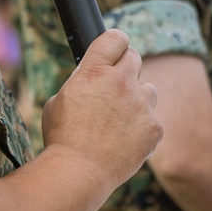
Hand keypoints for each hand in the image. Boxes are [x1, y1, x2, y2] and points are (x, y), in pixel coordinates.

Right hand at [41, 29, 161, 189]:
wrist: (79, 173)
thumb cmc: (62, 138)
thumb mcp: (58, 100)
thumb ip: (80, 83)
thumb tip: (90, 78)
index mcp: (94, 71)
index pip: (115, 38)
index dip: (116, 42)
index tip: (116, 48)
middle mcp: (121, 82)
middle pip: (135, 58)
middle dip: (126, 69)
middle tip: (115, 86)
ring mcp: (140, 104)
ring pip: (148, 89)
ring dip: (137, 98)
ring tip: (118, 120)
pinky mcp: (153, 127)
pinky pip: (151, 119)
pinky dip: (142, 128)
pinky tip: (125, 141)